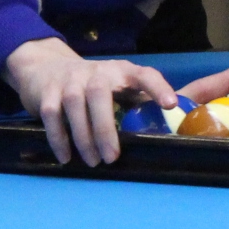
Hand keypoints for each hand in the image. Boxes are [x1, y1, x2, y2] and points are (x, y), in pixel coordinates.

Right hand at [3, 37, 177, 166]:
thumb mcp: (121, 87)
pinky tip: (66, 157)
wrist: (46, 66)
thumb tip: (183, 118)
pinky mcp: (48, 92)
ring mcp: (70, 80)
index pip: (144, 74)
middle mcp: (96, 72)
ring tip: (93, 161)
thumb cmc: (95, 84)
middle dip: (105, 128)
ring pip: (74, 104)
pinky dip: (58, 138)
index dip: (158, 87)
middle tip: (112, 158)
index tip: (170, 105)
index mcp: (122, 72)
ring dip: (83, 136)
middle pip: (99, 92)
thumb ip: (147, 101)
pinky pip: (51, 115)